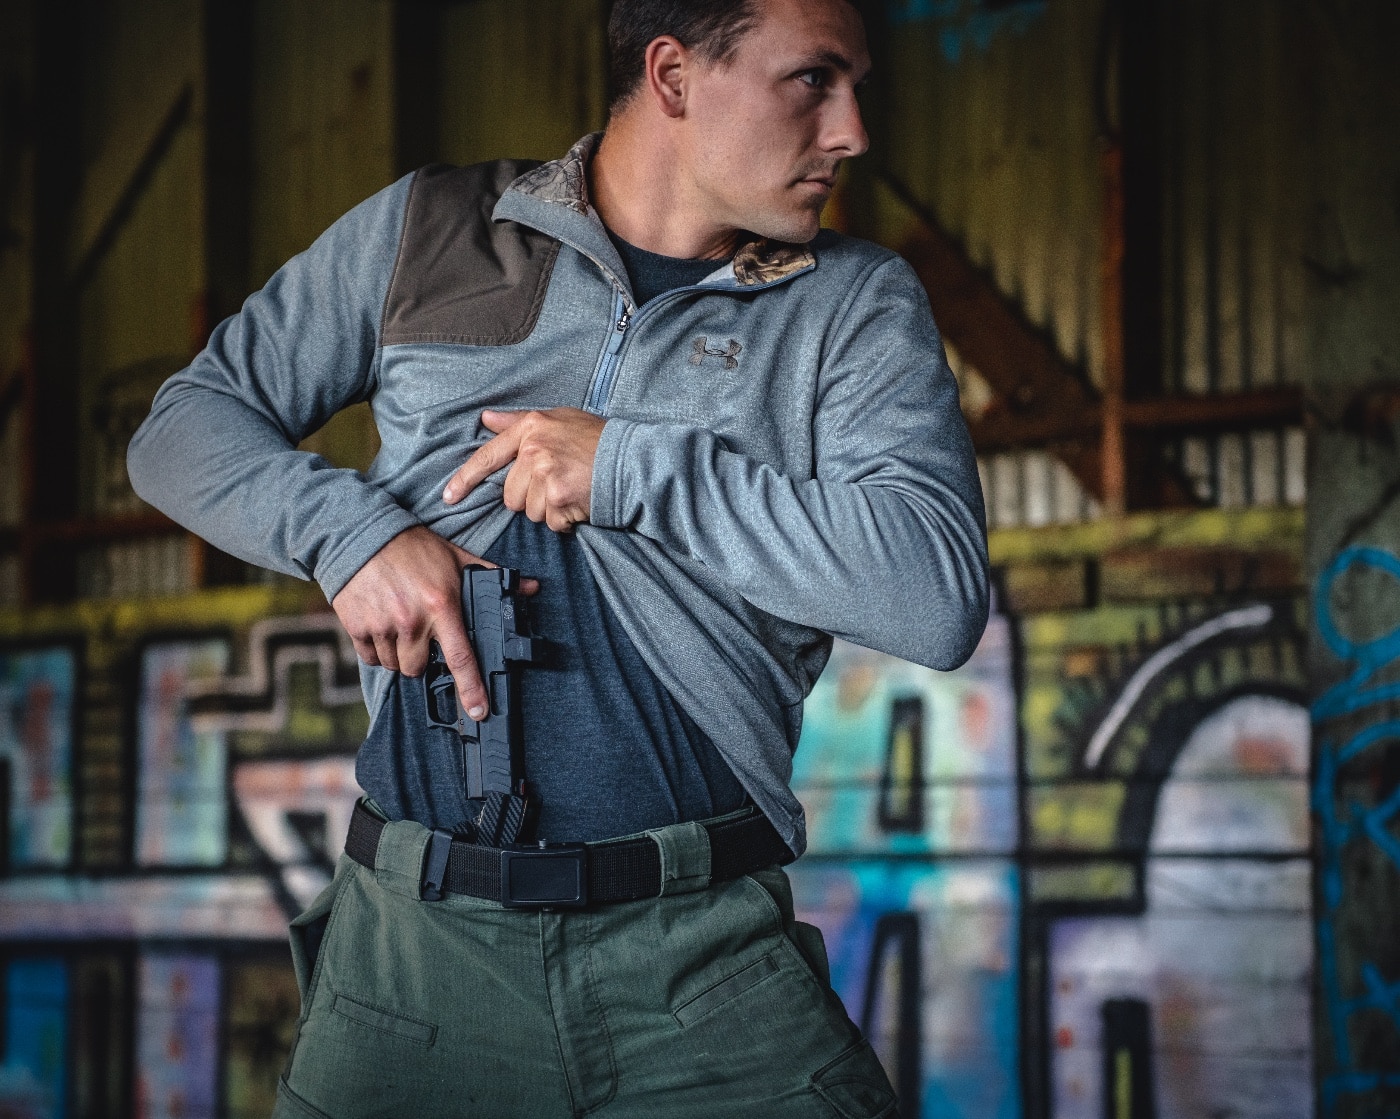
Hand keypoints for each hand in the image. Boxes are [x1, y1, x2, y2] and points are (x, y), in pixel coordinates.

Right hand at [330, 526, 536, 721]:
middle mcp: (411, 621)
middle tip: (422, 634)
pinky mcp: (357, 628)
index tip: (478, 711)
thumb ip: (492, 574)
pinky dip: (377, 649)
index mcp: (441, 606)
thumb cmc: (413, 546)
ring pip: (395, 665)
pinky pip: (371, 658)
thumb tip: (531, 586)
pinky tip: (380, 624)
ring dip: (399, 654)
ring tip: (400, 624)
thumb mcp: (456, 556)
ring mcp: (382, 627)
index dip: (471, 688)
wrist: (361, 533)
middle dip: (423, 658)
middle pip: (419, 668)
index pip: (460, 657)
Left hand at [443, 408, 605, 532]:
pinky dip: (565, 520)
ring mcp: (545, 474)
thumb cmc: (597, 440)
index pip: (488, 456)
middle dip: (531, 497)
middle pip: (510, 495)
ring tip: (572, 491)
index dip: (465, 480)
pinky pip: (550, 523)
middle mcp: (534, 450)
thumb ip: (519, 421)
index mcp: (531, 428)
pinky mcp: (558, 498)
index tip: (448, 497)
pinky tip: (580, 503)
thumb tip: (485, 418)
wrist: (633, 460)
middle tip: (559, 484)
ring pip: (529, 512)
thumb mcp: (558, 419)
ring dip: (549, 510)